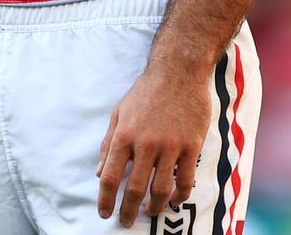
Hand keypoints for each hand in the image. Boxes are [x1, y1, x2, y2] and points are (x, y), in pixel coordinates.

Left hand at [96, 62, 211, 228]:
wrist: (178, 70)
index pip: (109, 176)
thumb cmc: (147, 91)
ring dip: (155, 207)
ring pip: (161, 189)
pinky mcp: (191, 145)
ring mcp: (170, 146)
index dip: (105, 199)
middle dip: (128, 211)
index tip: (104, 213)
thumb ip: (108, 142)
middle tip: (126, 221)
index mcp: (125, 134)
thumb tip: (99, 171)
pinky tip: (176, 200)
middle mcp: (145, 143)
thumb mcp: (120, 112)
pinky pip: (185, 180)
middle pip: (135, 189)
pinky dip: (180, 196)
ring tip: (150, 211)